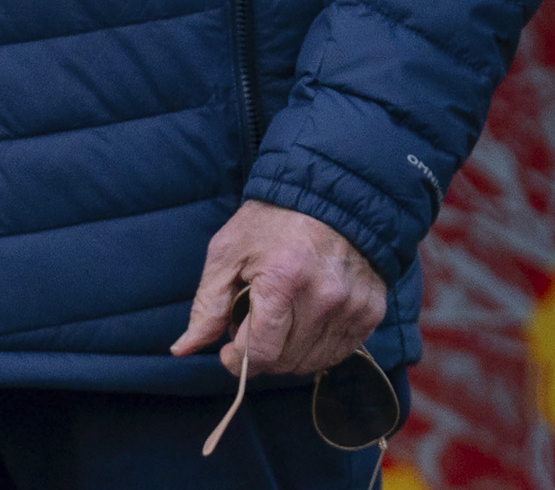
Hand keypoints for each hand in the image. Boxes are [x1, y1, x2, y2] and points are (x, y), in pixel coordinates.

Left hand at [170, 202, 387, 376]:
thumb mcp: (228, 252)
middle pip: (285, 362)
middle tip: (257, 321)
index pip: (260, 354)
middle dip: (262, 351)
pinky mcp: (371, 310)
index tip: (230, 348)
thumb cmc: (273, 221)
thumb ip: (206, 305)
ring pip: (313, 363)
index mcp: (283, 282)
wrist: (331, 193)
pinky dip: (320, 346)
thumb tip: (183, 349)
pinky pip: (340, 352)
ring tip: (284, 318)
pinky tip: (308, 321)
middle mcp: (324, 299)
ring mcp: (352, 306)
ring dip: (291, 352)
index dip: (237, 360)